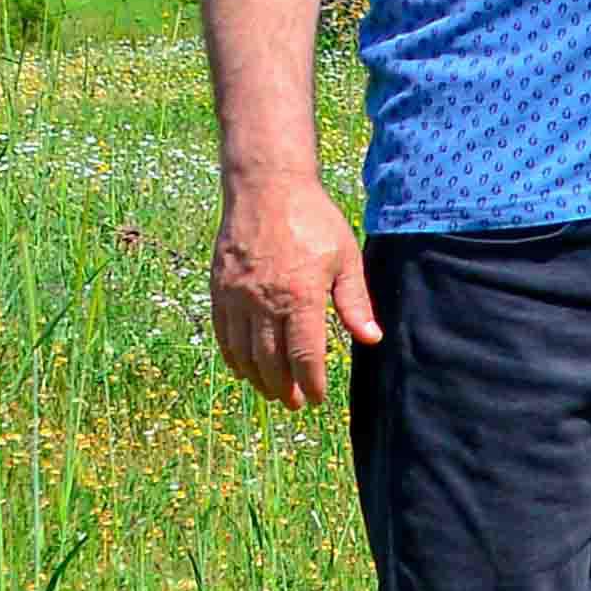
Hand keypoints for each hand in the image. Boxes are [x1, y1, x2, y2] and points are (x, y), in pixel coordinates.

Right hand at [211, 176, 379, 413]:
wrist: (266, 187)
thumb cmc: (312, 219)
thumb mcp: (344, 257)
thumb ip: (355, 302)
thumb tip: (371, 338)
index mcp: (300, 296)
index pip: (305, 356)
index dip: (312, 383)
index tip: (319, 398)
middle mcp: (264, 302)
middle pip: (271, 362)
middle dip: (285, 389)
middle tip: (296, 402)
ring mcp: (237, 297)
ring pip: (244, 354)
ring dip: (258, 379)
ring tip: (272, 391)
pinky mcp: (219, 290)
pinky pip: (223, 335)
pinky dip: (233, 357)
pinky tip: (244, 369)